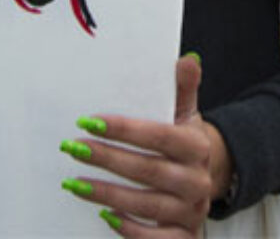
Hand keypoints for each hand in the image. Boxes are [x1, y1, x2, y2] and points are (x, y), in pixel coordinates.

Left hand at [60, 54, 222, 236]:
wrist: (206, 184)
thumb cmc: (184, 148)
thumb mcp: (186, 118)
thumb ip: (183, 90)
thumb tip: (185, 59)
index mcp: (198, 148)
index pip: (161, 136)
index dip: (125, 129)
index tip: (90, 122)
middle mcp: (198, 181)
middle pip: (150, 170)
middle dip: (108, 159)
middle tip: (74, 148)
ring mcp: (191, 211)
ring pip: (148, 205)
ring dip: (108, 194)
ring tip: (74, 183)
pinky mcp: (184, 237)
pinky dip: (129, 229)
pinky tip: (104, 217)